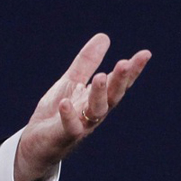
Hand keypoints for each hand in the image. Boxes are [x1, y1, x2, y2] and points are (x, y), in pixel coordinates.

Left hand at [14, 33, 150, 180]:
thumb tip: (105, 36)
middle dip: (119, 81)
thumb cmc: (57, 112)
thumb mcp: (71, 82)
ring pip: (96, 112)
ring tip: (100, 76)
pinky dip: (69, 116)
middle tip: (125, 63)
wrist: (35, 143)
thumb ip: (87, 62)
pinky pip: (69, 127)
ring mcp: (80, 126)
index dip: (132, 71)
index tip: (145, 54)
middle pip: (112, 97)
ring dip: (99, 94)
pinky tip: (67, 103)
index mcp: (97, 99)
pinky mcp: (62, 136)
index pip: (118, 83)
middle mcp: (93, 114)